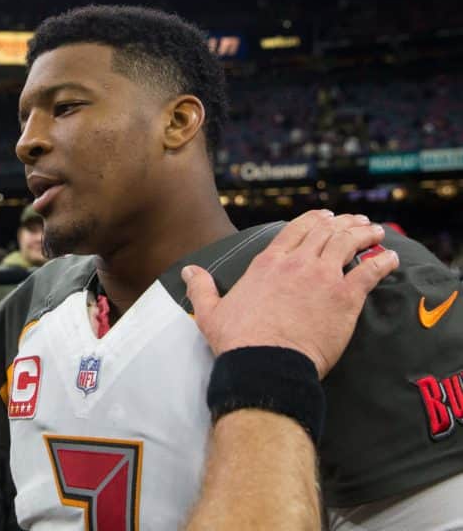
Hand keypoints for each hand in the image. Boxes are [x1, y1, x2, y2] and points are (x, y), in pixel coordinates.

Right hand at [183, 210, 398, 378]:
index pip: (295, 230)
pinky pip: (370, 271)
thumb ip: (201, 287)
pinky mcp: (344, 297)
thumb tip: (188, 271)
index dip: (313, 220)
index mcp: (267, 263)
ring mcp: (322, 277)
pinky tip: (391, 258)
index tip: (325, 218)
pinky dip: (382, 262)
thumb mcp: (210, 311)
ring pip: (348, 243)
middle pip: (325, 232)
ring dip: (363, 233)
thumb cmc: (238, 341)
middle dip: (343, 223)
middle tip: (355, 222)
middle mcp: (297, 263)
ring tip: (374, 231)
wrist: (266, 362)